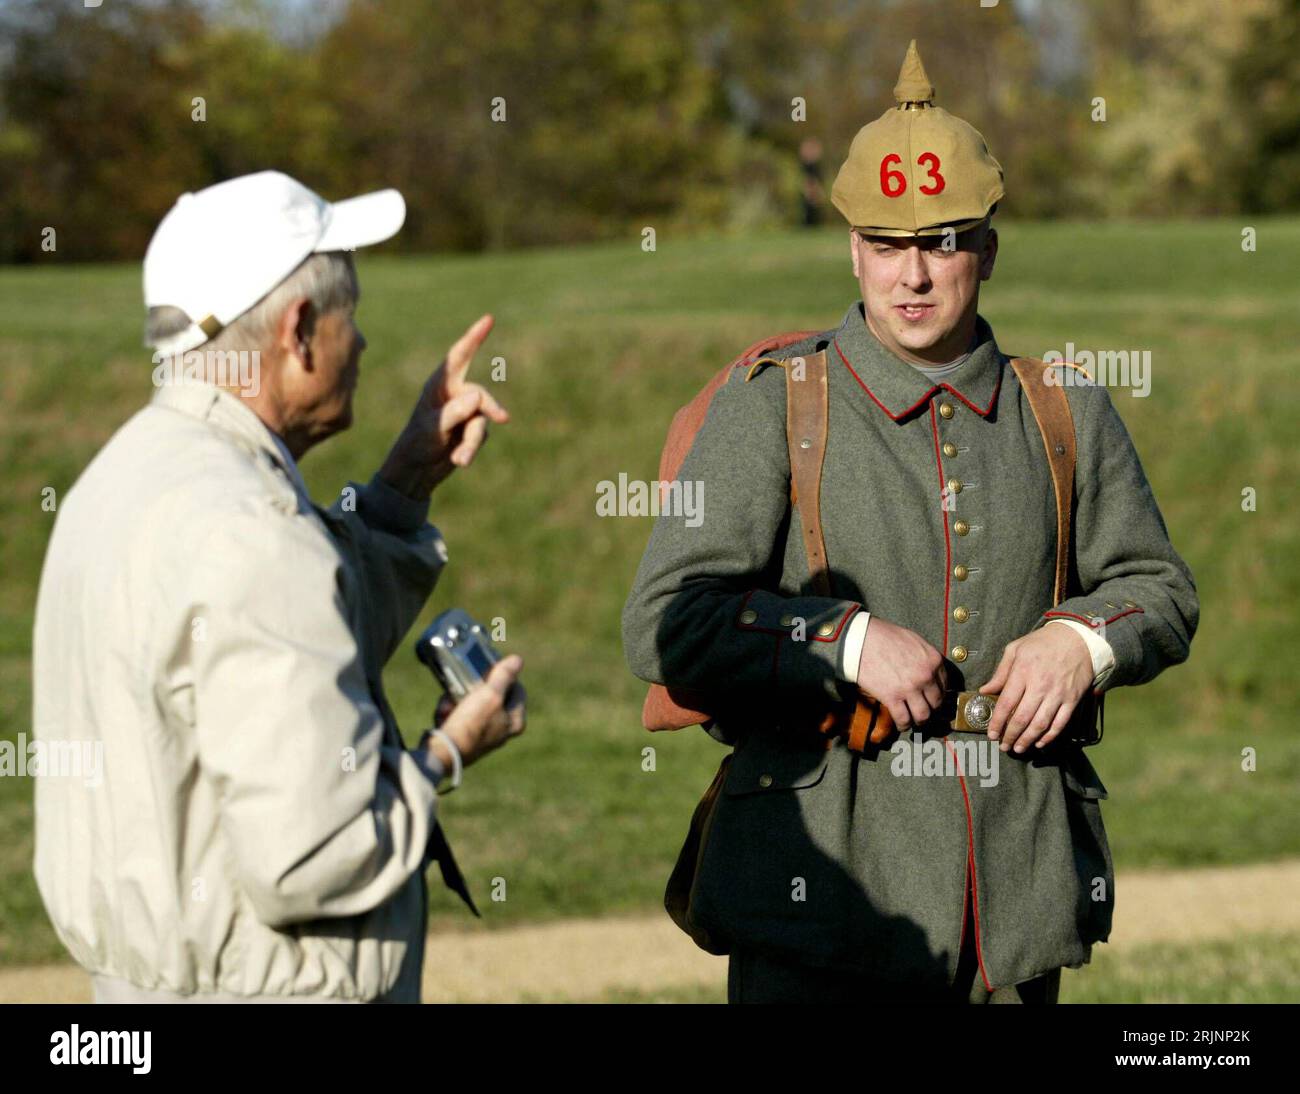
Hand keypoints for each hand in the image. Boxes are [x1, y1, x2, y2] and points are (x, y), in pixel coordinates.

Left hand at [378, 314, 509, 499]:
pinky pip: (482, 436)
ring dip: (472, 441)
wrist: (417, 471)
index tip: (489, 319)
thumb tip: (478, 397)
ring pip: (483, 421)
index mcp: (440, 385)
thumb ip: (454, 411)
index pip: (459, 357)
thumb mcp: (432, 427)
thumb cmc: (417, 443)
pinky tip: (459, 461)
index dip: (474, 337)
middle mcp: (456, 395)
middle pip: (481, 396)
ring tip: (460, 459)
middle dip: (490, 408)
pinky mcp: (473, 430)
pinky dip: (471, 449)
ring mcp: (466, 413)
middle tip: (503, 418)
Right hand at [427, 655, 525, 768]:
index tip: (489, 669)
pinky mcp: (466, 738)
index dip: (504, 676)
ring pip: (472, 705)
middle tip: (464, 685)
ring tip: (449, 702)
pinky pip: (460, 717)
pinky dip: (450, 712)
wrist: (443, 754)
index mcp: (515, 721)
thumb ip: (504, 676)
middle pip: (492, 696)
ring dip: (457, 699)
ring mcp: (484, 735)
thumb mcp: (490, 694)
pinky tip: (443, 714)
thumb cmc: (471, 724)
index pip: (517, 689)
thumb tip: (517, 660)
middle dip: (472, 688)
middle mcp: (502, 730)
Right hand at [855, 617, 947, 729]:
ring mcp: (910, 688)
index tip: (931, 698)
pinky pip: (904, 719)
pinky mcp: (892, 697)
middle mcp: (926, 676)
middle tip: (923, 710)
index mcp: (933, 660)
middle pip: (936, 702)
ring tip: (914, 720)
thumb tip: (929, 671)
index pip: (945, 685)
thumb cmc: (884, 636)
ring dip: (919, 721)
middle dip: (930, 709)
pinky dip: (903, 725)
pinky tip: (901, 724)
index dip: (938, 694)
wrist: (861, 639)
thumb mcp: (913, 641)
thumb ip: (925, 657)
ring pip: (923, 715)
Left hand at [980, 626, 1092, 752]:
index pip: (1006, 703)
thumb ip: (1000, 672)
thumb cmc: (1042, 643)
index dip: (997, 722)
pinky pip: (1060, 723)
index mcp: (1023, 671)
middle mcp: (1040, 685)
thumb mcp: (1016, 649)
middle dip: (1010, 736)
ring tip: (1018, 748)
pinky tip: (1040, 742)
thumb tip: (985, 690)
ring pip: (1040, 724)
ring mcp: (1058, 694)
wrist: (1078, 639)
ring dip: (1027, 740)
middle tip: (1003, 746)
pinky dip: (1049, 736)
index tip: (991, 734)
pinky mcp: (1072, 699)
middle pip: (1022, 718)